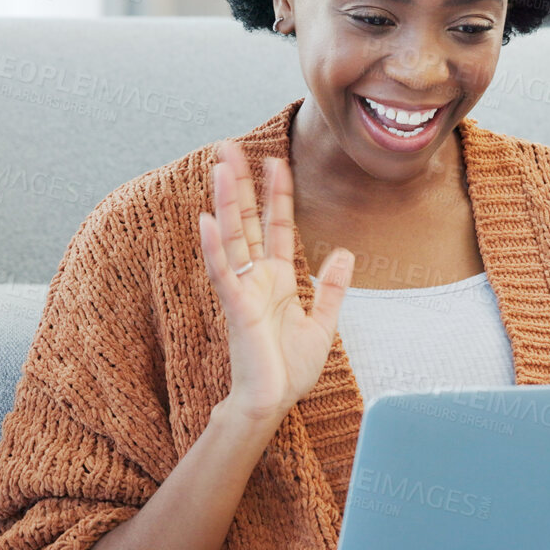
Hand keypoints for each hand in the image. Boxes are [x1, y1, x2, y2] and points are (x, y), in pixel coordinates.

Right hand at [199, 139, 353, 429]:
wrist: (273, 403)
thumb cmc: (290, 370)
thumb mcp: (322, 324)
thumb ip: (331, 288)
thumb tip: (344, 253)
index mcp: (277, 279)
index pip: (277, 226)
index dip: (277, 195)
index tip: (276, 161)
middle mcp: (257, 277)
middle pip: (246, 221)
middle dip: (239, 184)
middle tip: (228, 146)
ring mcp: (243, 289)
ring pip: (231, 237)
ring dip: (224, 202)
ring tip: (218, 167)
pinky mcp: (235, 307)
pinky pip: (222, 271)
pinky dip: (213, 246)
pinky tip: (206, 220)